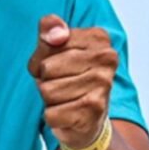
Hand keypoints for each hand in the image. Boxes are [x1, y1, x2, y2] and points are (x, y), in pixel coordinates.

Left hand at [28, 14, 118, 149]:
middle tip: (61, 84)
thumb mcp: (52, 49)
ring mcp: (103, 85)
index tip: (57, 64)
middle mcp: (106, 59)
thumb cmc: (68, 78)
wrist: (90, 118)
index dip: (42, 58)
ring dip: (49, 99)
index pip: (48, 42)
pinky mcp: (94, 110)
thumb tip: (56, 34)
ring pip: (47, 91)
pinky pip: (51, 114)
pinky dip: (53, 116)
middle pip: (46, 68)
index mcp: (98, 37)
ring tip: (65, 98)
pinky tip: (67, 114)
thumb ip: (49, 31)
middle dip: (45, 79)